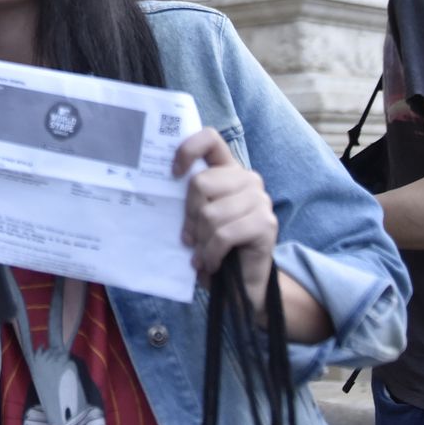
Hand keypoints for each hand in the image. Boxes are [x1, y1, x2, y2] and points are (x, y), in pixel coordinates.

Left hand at [174, 128, 276, 308]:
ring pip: (211, 213)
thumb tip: (157, 190)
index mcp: (227, 170)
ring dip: (202, 241)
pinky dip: (212, 253)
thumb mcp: (197, 219)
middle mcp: (247, 179)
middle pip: (200, 183)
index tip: (173, 173)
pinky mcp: (266, 223)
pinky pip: (224, 234)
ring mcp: (260, 199)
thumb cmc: (214, 247)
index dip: (188, 149)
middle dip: (189, 216)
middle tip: (190, 237)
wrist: (243, 285)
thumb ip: (188, 200)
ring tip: (203, 254)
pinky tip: (212, 263)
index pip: (210, 139)